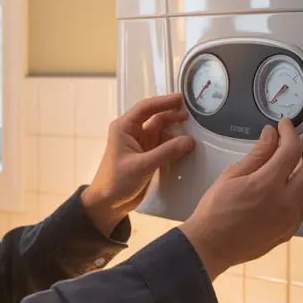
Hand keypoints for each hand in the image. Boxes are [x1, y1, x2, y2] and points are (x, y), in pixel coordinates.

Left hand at [81, 93, 195, 234]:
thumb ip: (166, 152)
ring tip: (194, 129)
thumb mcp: (142, 165)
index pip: (146, 108)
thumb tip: (189, 141)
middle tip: (193, 113)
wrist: (108, 203)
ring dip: (175, 130)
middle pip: (156, 117)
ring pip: (161, 131)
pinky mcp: (147, 155)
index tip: (181, 99)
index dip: (164, 101)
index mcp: (124, 128)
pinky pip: (164, 144)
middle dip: (172, 114)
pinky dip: (175, 143)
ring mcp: (141, 144)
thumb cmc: (116, 181)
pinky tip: (186, 144)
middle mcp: (132, 132)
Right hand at [182, 118, 302, 279]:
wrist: (212, 245)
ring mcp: (291, 218)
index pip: (291, 150)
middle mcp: (286, 201)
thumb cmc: (215, 210)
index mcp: (267, 184)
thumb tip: (271, 135)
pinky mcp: (291, 229)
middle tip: (301, 139)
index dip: (290, 132)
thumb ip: (256, 154)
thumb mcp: (231, 176)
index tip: (284, 125)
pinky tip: (300, 184)